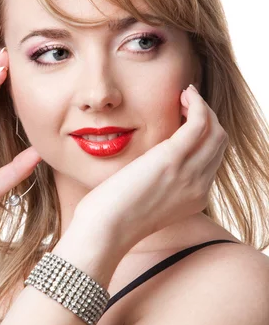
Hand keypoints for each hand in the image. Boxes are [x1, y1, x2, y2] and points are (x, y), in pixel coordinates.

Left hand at [74, 85, 228, 260]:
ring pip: (215, 131)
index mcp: (194, 199)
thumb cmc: (114, 217)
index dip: (206, 135)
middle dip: (208, 118)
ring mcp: (189, 174)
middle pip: (219, 144)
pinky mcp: (173, 159)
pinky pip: (200, 123)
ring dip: (203, 108)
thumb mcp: (145, 202)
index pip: (212, 160)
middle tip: (187, 103)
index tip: (188, 118)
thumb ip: (157, 185)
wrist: (106, 230)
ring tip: (184, 96)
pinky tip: (184, 94)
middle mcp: (199, 187)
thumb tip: (149, 166)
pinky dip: (197, 104)